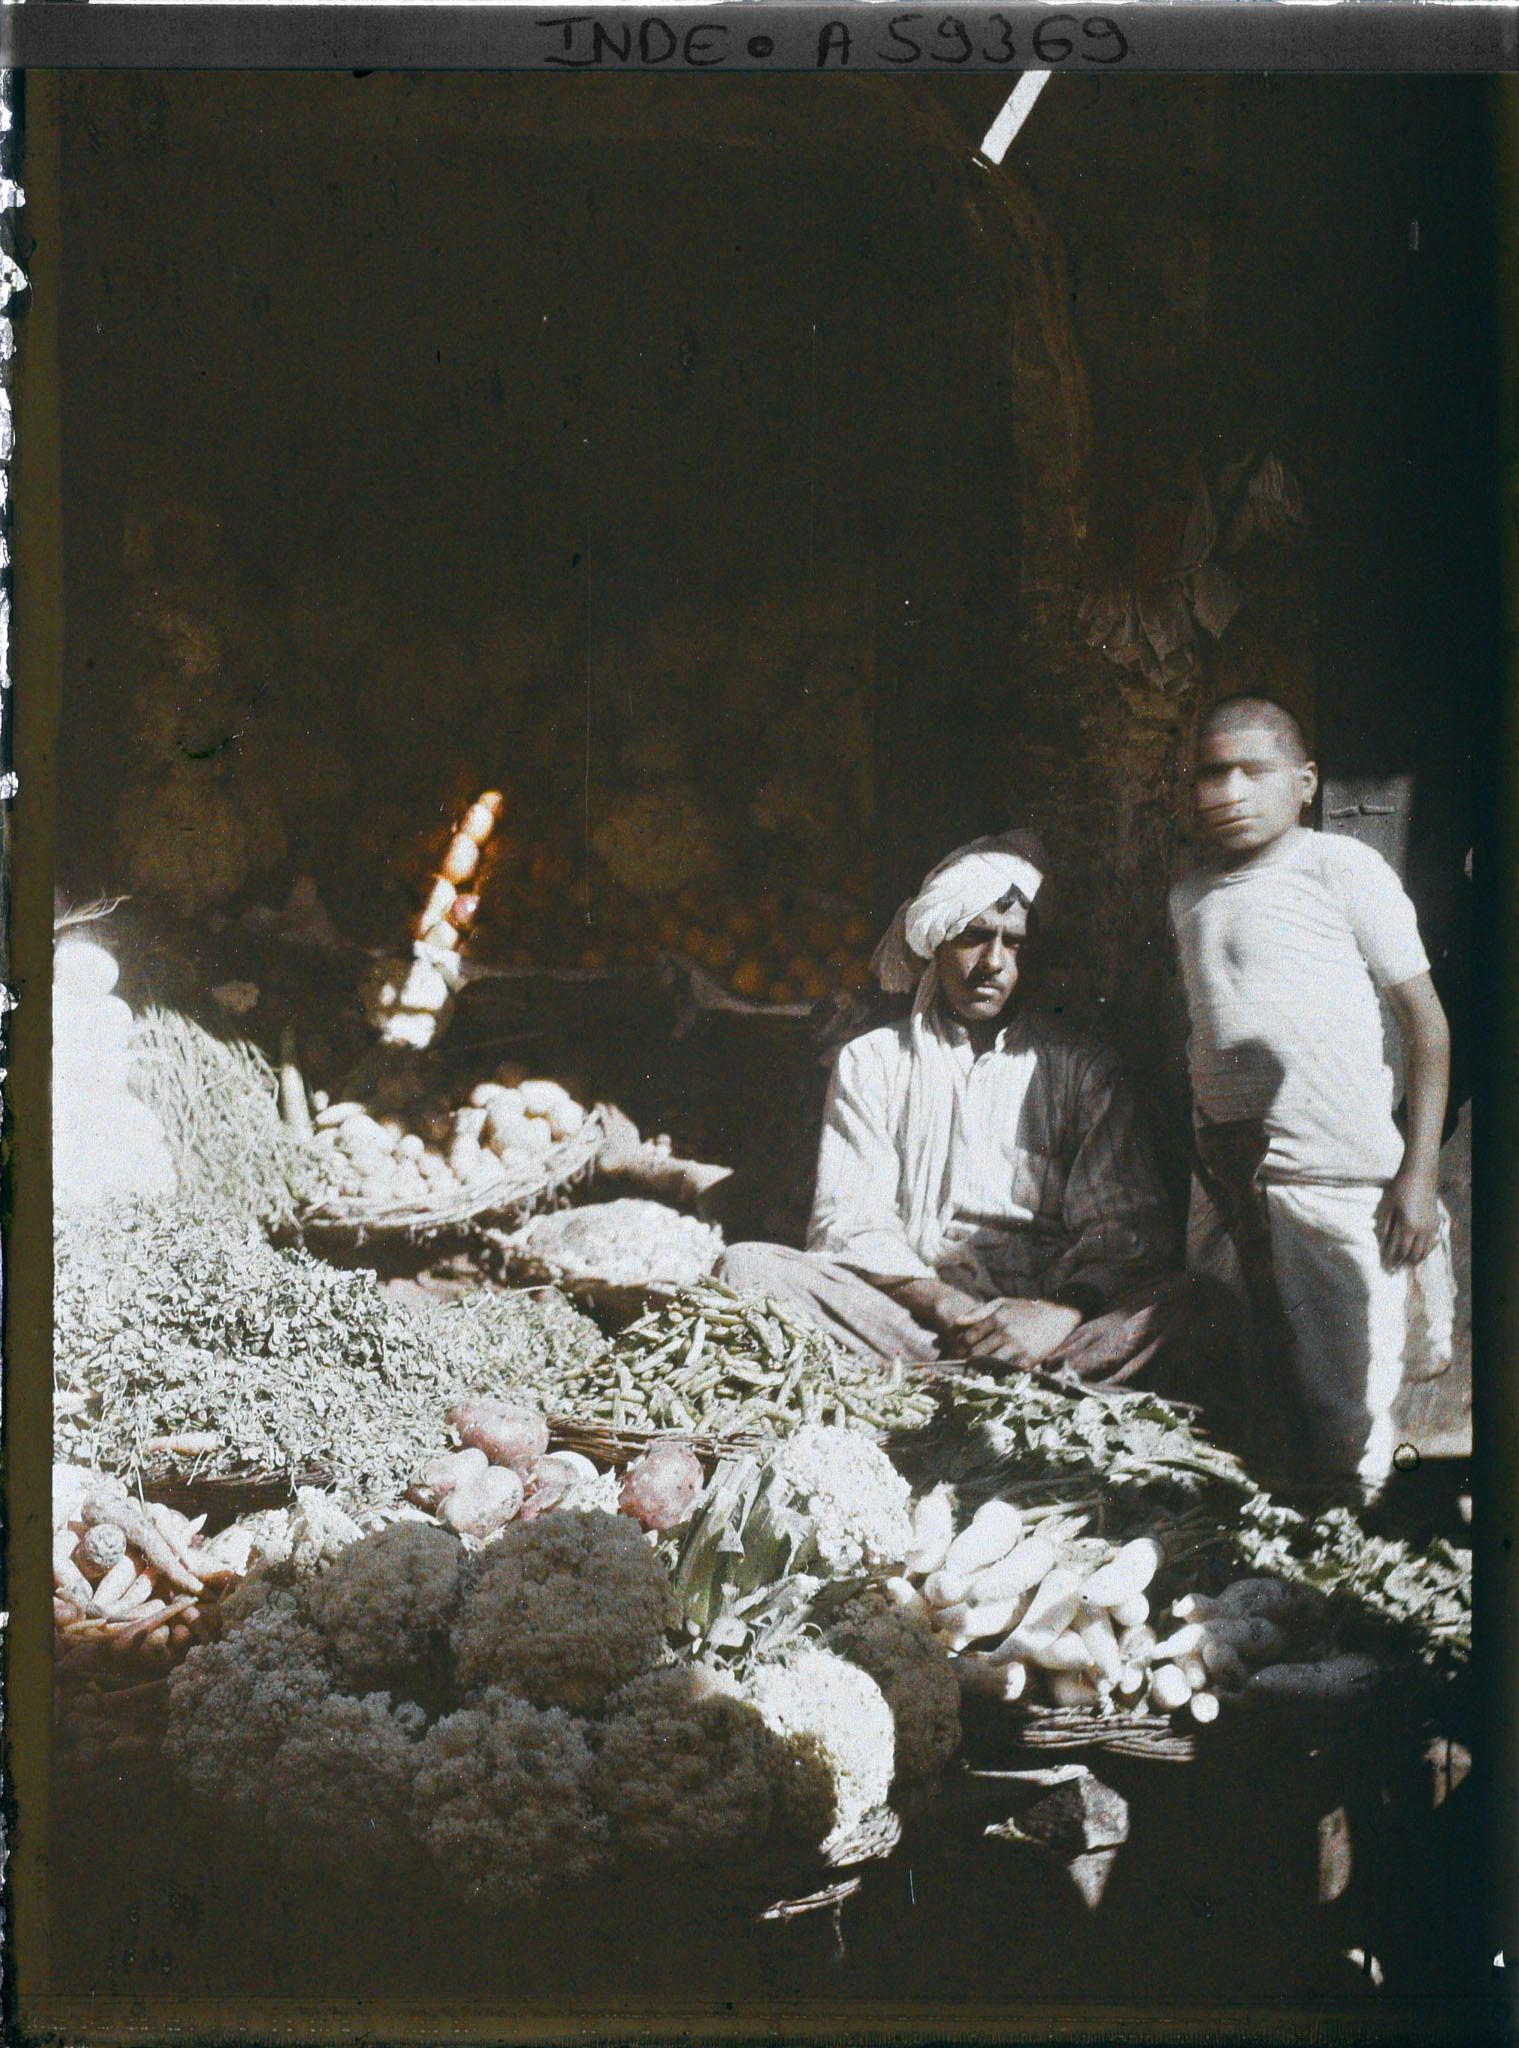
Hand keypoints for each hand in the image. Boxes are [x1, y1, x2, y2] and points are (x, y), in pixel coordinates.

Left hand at [948, 1297, 1083, 1369]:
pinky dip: (998, 1373)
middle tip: (963, 1364)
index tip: (958, 1352)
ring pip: (989, 1364)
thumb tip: (957, 1321)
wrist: (1057, 1316)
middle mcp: (1006, 1332)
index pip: (969, 1337)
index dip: (960, 1347)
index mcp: (997, 1318)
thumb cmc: (1026, 1309)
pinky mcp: (1028, 1359)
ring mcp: (1018, 1347)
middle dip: (968, 1359)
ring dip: (981, 1368)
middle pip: (976, 1353)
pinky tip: (995, 1372)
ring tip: (976, 1370)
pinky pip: (1007, 1371)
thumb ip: (979, 1311)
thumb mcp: (1002, 1303)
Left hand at [1376, 1168, 1441, 1270]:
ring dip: (1415, 1260)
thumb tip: (1382, 1244)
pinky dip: (1424, 1251)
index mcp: (1408, 1225)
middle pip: (1413, 1254)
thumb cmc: (1399, 1188)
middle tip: (1394, 1270)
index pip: (1399, 1249)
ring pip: (1424, 1251)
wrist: (1420, 1175)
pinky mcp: (1436, 1223)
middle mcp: (1421, 1229)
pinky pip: (1431, 1243)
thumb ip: (1386, 1226)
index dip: (1392, 1259)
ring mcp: (1431, 1226)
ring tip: (1406, 1265)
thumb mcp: (1388, 1206)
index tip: (1385, 1267)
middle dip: (1403, 1263)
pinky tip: (1417, 1253)